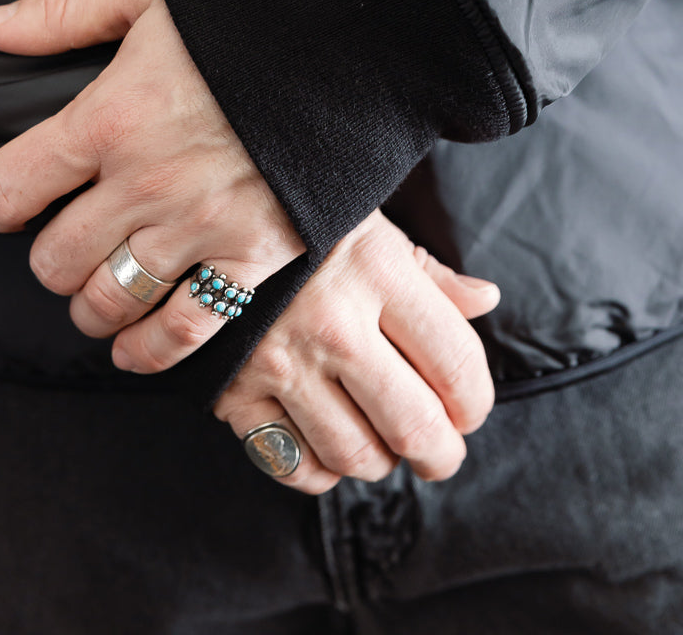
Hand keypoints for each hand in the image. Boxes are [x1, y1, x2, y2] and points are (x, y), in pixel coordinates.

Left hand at [0, 0, 302, 364]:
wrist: (357, 33)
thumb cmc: (249, 4)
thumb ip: (61, 14)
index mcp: (108, 115)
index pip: (9, 188)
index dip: (0, 200)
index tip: (12, 201)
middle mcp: (144, 181)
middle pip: (54, 258)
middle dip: (49, 257)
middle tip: (64, 245)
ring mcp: (200, 225)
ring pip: (110, 300)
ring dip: (90, 305)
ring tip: (93, 296)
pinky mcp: (255, 255)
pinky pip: (185, 329)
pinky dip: (150, 350)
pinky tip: (132, 350)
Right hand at [211, 210, 499, 493]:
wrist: (197, 210)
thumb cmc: (297, 217)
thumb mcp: (368, 223)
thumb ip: (429, 271)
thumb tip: (486, 299)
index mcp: (378, 271)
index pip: (456, 362)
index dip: (477, 401)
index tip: (471, 410)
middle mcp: (334, 321)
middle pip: (414, 424)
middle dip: (441, 454)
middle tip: (441, 454)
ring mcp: (280, 360)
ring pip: (356, 453)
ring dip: (382, 462)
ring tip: (384, 446)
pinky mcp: (234, 389)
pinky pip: (292, 463)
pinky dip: (321, 471)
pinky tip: (328, 447)